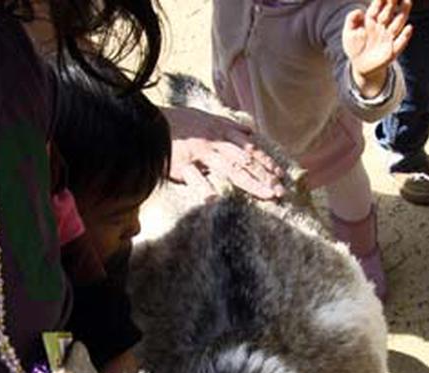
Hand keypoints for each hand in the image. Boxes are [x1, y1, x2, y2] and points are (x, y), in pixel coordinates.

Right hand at [164, 106, 285, 200]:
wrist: (148, 123)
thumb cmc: (176, 122)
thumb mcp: (206, 117)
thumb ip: (228, 125)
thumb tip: (250, 131)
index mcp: (220, 131)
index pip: (248, 148)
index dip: (265, 161)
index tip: (280, 174)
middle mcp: (214, 142)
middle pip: (245, 161)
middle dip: (265, 176)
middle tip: (280, 191)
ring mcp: (199, 153)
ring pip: (230, 169)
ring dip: (251, 183)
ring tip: (267, 195)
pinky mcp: (181, 165)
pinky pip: (195, 178)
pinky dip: (204, 188)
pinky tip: (214, 200)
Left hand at [343, 0, 412, 97]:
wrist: (361, 66)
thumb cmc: (355, 47)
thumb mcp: (349, 34)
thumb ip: (351, 21)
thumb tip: (358, 11)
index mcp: (371, 22)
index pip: (377, 8)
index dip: (380, 0)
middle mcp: (382, 27)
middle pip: (389, 13)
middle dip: (393, 2)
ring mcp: (388, 38)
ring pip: (397, 24)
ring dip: (403, 13)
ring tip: (407, 2)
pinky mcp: (392, 50)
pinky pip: (400, 43)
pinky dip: (405, 36)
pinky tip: (409, 28)